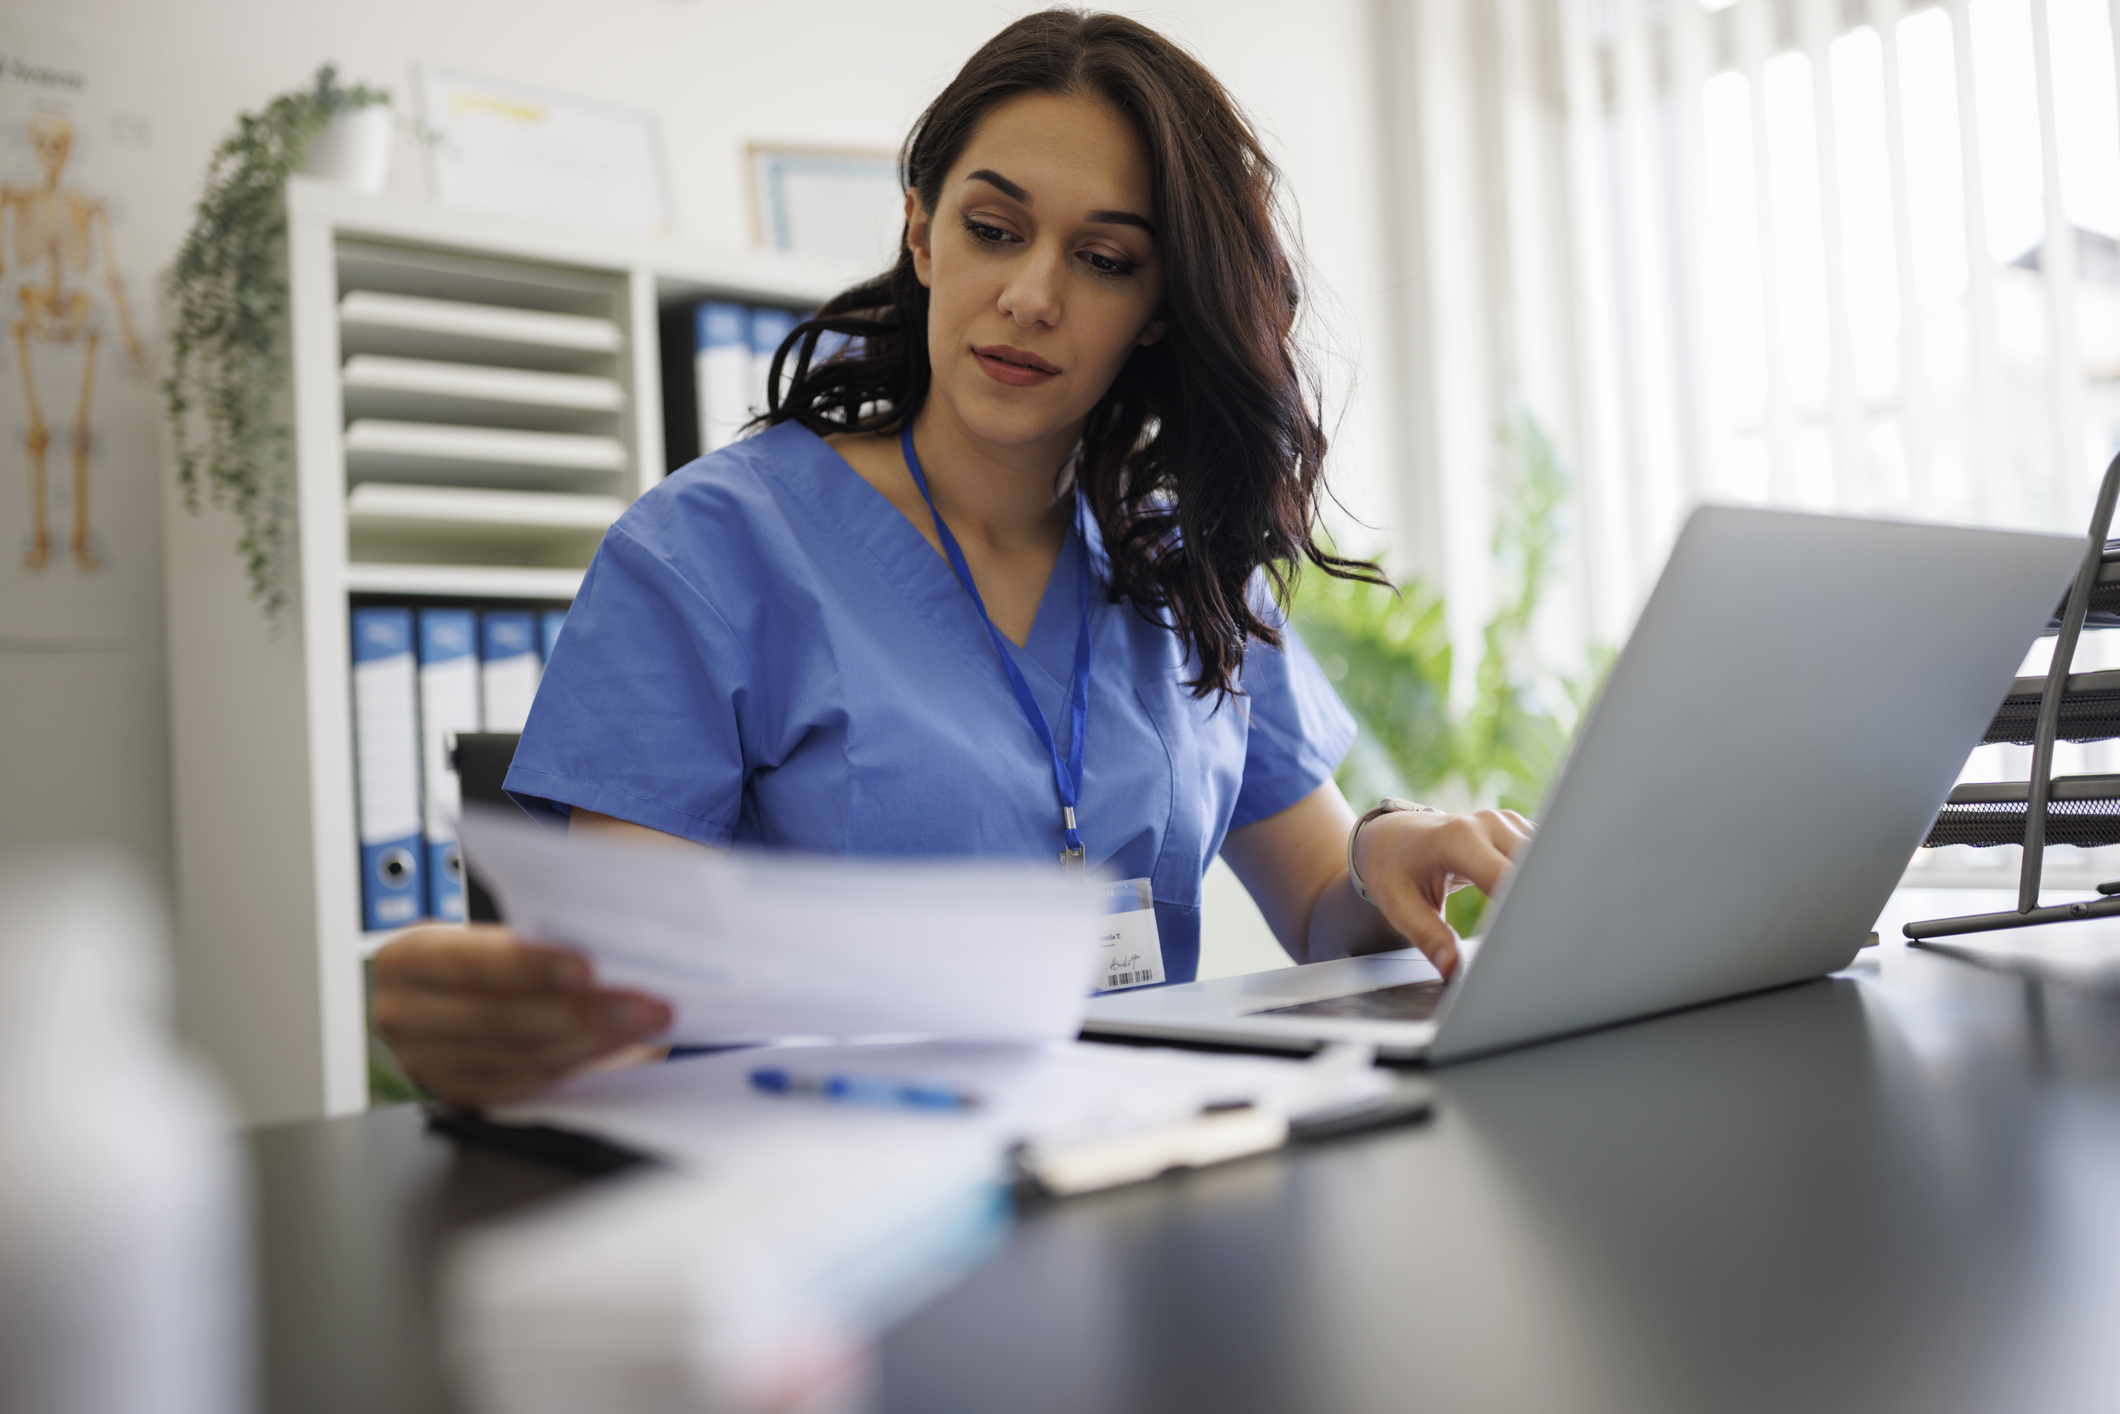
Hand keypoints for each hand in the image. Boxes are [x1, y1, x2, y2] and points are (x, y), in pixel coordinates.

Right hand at [371, 923, 672, 1107]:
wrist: (457, 992)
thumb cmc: (486, 953)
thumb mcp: (493, 931)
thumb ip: (534, 933)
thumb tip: (607, 934)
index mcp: (408, 959)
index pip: (467, 963)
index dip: (528, 965)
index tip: (588, 964)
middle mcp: (407, 1016)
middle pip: (499, 1019)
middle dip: (579, 1010)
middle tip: (641, 999)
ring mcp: (431, 1063)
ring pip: (521, 1056)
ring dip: (593, 1039)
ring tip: (644, 1019)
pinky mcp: (463, 1093)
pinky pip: (528, 1083)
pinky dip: (579, 1062)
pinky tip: (618, 1043)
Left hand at [1353, 808, 1534, 978]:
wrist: (1391, 836)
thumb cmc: (1392, 870)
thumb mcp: (1400, 907)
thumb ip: (1429, 937)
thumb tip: (1453, 969)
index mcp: (1458, 839)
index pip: (1508, 878)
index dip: (1525, 910)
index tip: (1533, 941)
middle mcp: (1488, 824)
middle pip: (1537, 866)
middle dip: (1544, 902)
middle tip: (1546, 942)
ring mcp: (1505, 822)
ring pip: (1547, 859)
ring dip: (1548, 891)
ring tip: (1544, 927)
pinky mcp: (1516, 828)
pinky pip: (1543, 856)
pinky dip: (1543, 881)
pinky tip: (1539, 906)